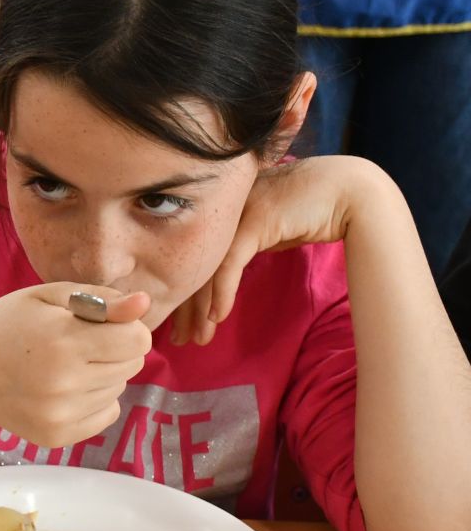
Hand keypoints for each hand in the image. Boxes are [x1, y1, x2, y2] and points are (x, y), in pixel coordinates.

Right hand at [0, 283, 152, 448]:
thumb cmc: (6, 324)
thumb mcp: (48, 297)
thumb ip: (101, 299)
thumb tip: (144, 303)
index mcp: (63, 341)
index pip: (137, 341)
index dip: (125, 328)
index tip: (102, 325)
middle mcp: (65, 382)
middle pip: (131, 366)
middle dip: (114, 351)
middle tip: (76, 344)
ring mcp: (60, 414)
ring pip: (119, 390)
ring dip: (101, 376)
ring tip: (63, 367)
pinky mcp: (56, 436)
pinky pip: (106, 416)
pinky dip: (93, 401)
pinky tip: (62, 390)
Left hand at [171, 156, 376, 345]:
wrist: (351, 192)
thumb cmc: (313, 212)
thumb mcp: (269, 233)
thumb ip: (245, 246)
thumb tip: (225, 273)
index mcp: (220, 210)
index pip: (191, 256)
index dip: (184, 291)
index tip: (180, 321)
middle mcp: (222, 208)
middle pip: (191, 263)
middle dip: (184, 305)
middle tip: (178, 338)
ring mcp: (236, 212)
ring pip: (206, 266)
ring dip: (201, 308)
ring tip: (198, 337)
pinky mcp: (254, 221)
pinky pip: (229, 264)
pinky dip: (222, 293)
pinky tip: (218, 317)